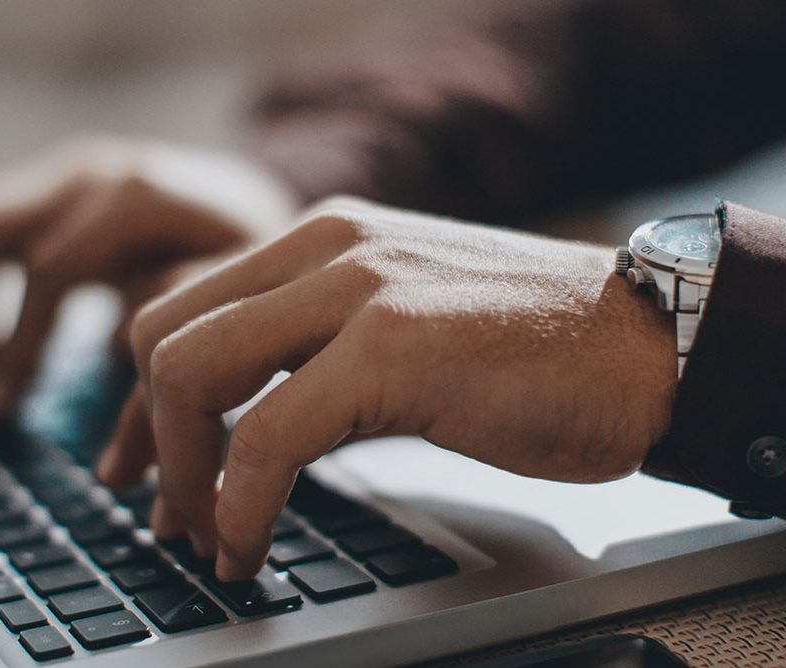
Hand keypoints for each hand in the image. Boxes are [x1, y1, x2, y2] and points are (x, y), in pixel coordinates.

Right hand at [0, 137, 294, 418]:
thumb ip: (179, 346)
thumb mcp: (240, 302)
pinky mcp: (46, 185)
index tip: (2, 412)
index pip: (48, 272)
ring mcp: (62, 171)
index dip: (19, 349)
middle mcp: (90, 172)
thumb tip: (115, 431)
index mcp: (140, 197)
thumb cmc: (257, 261)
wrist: (258, 201)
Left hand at [99, 197, 676, 579]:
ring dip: (180, 473)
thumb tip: (245, 421)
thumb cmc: (531, 350)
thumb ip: (318, 348)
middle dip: (144, 435)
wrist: (646, 344)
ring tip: (203, 537)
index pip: (182, 305)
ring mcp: (358, 289)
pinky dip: (238, 503)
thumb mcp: (400, 323)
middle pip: (161, 333)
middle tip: (164, 511)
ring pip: (192, 372)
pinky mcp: (393, 348)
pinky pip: (266, 435)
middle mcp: (327, 246)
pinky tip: (248, 546)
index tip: (138, 463)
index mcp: (323, 237)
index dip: (142, 397)